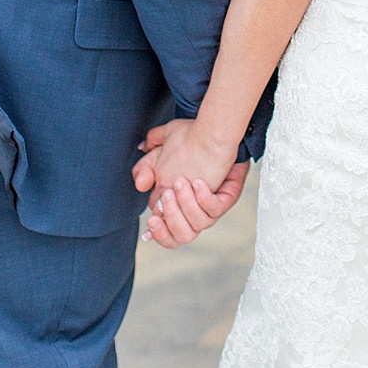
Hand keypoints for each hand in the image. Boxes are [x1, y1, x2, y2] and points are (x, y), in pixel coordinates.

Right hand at [132, 119, 243, 248]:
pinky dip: (204, 198)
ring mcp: (210, 205)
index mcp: (176, 204)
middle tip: (168, 195)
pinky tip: (199, 182)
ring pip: (196, 226)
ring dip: (186, 206)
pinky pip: (214, 209)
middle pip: (179, 236)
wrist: (216, 131)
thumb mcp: (161, 149)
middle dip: (170, 218)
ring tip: (182, 183)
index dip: (157, 229)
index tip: (152, 219)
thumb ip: (145, 166)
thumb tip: (140, 185)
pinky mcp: (226, 198)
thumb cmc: (190, 139)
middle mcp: (193, 209)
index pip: (165, 229)